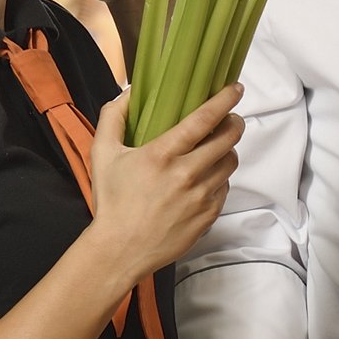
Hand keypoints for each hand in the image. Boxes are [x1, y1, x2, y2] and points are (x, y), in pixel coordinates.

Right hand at [87, 84, 243, 283]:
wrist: (121, 249)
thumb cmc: (112, 201)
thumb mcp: (102, 155)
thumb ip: (113, 118)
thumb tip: (128, 93)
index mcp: (162, 155)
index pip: (204, 120)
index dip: (225, 100)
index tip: (236, 89)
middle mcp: (187, 174)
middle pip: (228, 139)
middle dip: (234, 123)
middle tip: (231, 119)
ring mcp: (201, 196)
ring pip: (230, 163)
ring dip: (228, 150)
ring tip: (217, 148)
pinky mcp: (209, 215)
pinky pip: (224, 188)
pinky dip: (219, 178)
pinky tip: (206, 177)